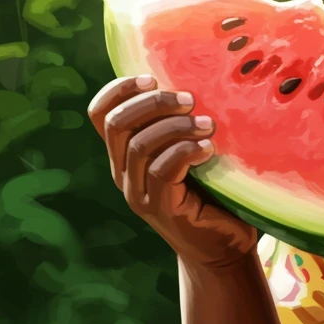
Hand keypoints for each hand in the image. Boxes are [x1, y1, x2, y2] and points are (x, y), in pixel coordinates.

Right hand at [89, 75, 257, 269]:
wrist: (223, 247)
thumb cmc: (214, 192)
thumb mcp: (194, 150)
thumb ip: (185, 123)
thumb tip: (204, 76)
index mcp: (125, 153)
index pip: (100, 114)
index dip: (118, 89)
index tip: (151, 78)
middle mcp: (124, 173)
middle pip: (117, 124)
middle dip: (153, 104)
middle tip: (189, 99)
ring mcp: (138, 194)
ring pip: (140, 146)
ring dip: (176, 127)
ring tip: (208, 125)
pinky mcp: (160, 209)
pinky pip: (163, 171)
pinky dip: (186, 152)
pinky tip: (209, 149)